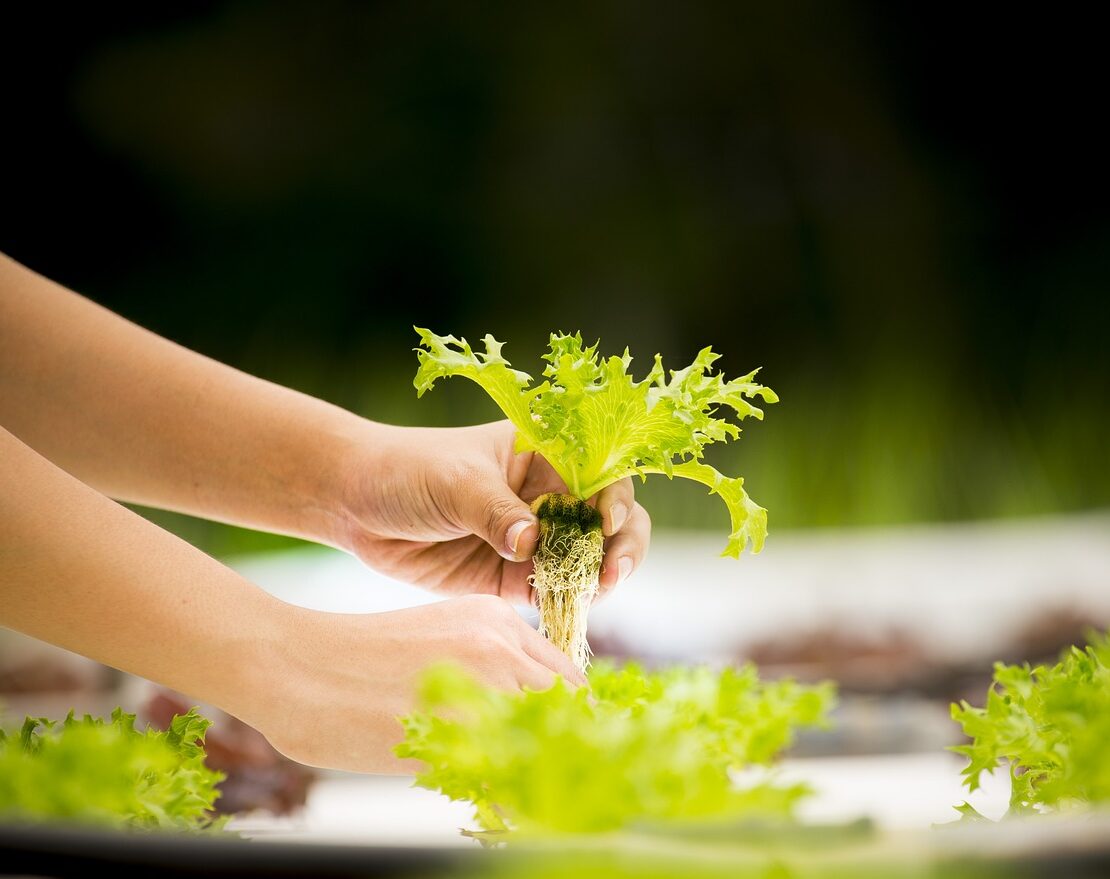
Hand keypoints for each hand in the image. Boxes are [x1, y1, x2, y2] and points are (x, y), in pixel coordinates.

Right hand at [252, 595, 585, 771]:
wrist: (293, 665)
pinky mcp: (455, 729)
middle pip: (568, 708)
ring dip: (541, 773)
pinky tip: (495, 809)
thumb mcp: (437, 641)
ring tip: (525, 797)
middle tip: (554, 782)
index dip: (571, 720)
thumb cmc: (356, 662)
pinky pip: (508, 777)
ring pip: (546, 741)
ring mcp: (481, 685)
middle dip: (566, 748)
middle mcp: (499, 644)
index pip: (566, 677)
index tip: (564, 750)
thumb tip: (525, 719)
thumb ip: (486, 668)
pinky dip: (510, 799)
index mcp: (496, 619)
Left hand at [337, 420, 650, 604]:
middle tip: (612, 573)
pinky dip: (564, 602)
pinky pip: (552, 591)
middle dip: (621, 546)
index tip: (607, 524)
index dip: (616, 499)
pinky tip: (564, 610)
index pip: (600, 474)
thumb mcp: (455, 482)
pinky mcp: (512, 577)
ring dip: (596, 579)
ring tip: (591, 594)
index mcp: (544, 455)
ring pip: (586, 561)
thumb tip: (532, 543)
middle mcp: (547, 496)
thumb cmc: (409, 470)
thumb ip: (495, 511)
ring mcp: (533, 539)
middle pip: (607, 521)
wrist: (355, 504)